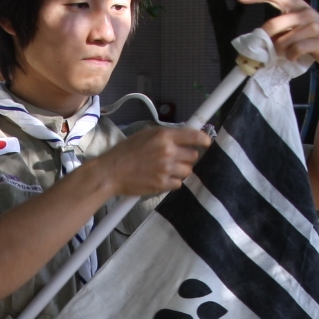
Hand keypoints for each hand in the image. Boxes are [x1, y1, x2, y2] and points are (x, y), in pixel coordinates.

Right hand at [87, 123, 211, 197]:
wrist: (111, 172)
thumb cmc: (125, 152)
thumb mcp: (145, 135)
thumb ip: (165, 136)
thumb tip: (184, 137)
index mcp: (163, 136)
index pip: (194, 136)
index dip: (204, 140)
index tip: (207, 143)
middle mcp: (168, 151)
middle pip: (193, 156)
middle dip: (187, 158)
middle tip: (176, 159)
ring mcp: (166, 169)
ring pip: (187, 171)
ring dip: (180, 171)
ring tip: (166, 169)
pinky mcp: (162, 184)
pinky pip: (178, 184)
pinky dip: (172, 182)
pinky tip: (161, 178)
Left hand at [236, 0, 318, 73]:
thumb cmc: (312, 37)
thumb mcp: (297, 26)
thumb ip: (281, 27)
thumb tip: (259, 38)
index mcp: (296, 4)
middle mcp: (304, 12)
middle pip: (273, 24)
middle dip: (266, 39)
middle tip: (266, 49)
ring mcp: (313, 25)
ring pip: (284, 40)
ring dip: (279, 51)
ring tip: (284, 54)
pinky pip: (296, 49)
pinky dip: (290, 56)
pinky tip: (293, 57)